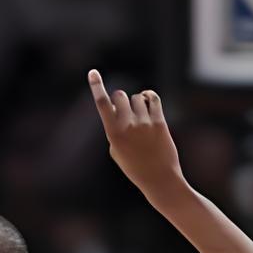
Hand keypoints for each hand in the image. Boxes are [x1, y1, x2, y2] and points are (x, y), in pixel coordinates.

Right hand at [87, 69, 183, 198]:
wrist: (159, 179)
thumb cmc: (135, 167)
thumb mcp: (117, 151)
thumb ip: (114, 129)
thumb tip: (117, 108)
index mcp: (113, 134)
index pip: (102, 104)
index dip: (96, 86)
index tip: (92, 72)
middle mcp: (128, 126)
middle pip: (120, 95)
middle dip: (120, 100)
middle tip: (124, 111)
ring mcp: (144, 123)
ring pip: (137, 98)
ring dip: (137, 104)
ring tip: (140, 118)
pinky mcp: (159, 122)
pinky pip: (153, 99)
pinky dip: (149, 97)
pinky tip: (148, 102)